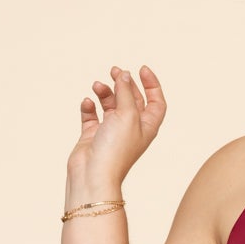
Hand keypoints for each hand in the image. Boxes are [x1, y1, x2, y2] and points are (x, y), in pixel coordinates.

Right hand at [67, 63, 166, 182]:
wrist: (93, 174)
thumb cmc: (116, 149)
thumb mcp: (127, 114)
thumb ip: (126, 92)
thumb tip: (123, 75)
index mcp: (147, 126)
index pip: (156, 102)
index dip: (152, 84)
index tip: (142, 69)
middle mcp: (130, 129)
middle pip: (132, 99)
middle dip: (124, 83)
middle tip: (114, 70)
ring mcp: (111, 132)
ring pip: (110, 104)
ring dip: (104, 92)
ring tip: (97, 86)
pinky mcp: (93, 135)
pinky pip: (91, 115)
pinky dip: (89, 106)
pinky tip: (88, 103)